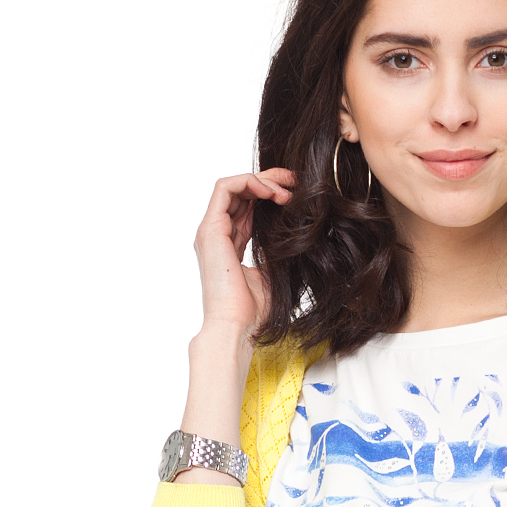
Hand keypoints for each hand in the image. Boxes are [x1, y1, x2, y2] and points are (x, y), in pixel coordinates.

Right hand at [193, 168, 293, 340]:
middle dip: (269, 180)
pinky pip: (225, 189)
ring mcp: (211, 231)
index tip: (296, 192)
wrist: (236, 326)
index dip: (270, 193)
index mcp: (230, 243)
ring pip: (232, 185)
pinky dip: (248, 182)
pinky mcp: (210, 230)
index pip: (248, 207)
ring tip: (286, 189)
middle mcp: (217, 234)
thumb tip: (296, 238)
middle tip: (294, 181)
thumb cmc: (252, 311)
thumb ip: (276, 254)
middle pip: (240, 192)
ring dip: (261, 180)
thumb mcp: (272, 275)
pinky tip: (271, 192)